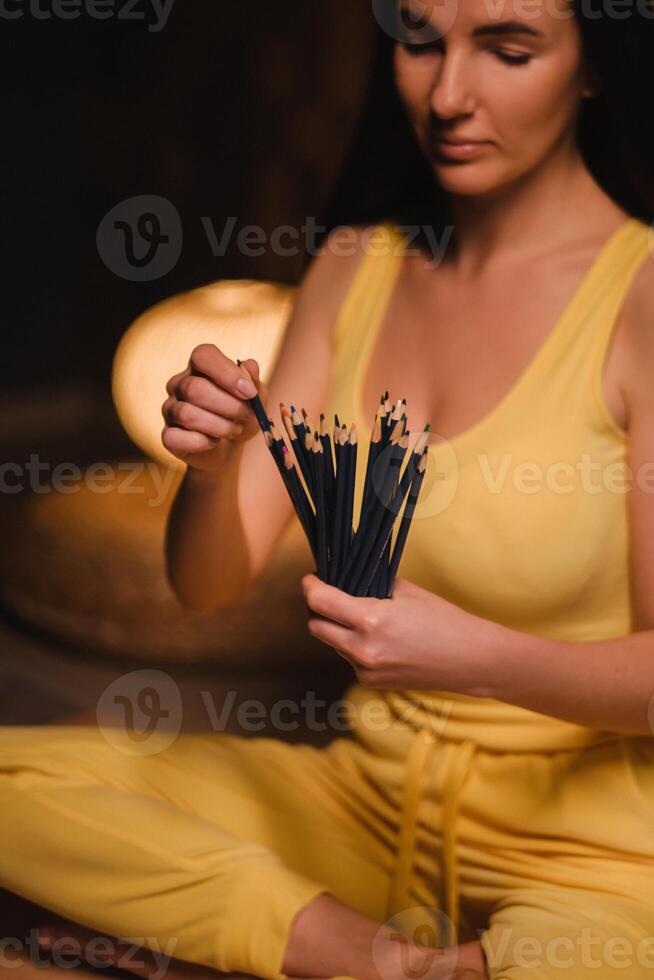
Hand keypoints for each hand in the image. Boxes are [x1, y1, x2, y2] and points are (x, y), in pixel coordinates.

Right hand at [161, 344, 267, 473]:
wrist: (232, 447)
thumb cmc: (242, 415)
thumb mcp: (256, 399)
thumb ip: (254, 381)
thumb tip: (250, 366)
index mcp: (200, 366)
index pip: (203, 355)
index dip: (227, 373)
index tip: (249, 392)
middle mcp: (180, 384)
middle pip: (194, 388)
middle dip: (229, 406)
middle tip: (247, 415)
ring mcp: (170, 409)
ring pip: (187, 414)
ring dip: (220, 426)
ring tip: (235, 430)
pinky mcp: (168, 435)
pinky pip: (175, 438)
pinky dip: (202, 443)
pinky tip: (214, 442)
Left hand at [301, 573, 495, 693]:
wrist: (469, 659)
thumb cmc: (442, 619)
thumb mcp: (405, 591)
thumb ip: (369, 586)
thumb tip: (343, 580)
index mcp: (371, 620)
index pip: (320, 601)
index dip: (310, 586)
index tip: (311, 578)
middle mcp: (363, 649)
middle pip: (316, 626)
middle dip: (318, 608)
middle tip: (329, 594)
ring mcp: (366, 669)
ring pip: (332, 642)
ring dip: (336, 627)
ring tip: (360, 615)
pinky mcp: (371, 682)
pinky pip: (349, 658)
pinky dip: (353, 645)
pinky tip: (377, 637)